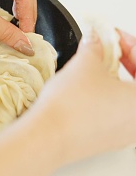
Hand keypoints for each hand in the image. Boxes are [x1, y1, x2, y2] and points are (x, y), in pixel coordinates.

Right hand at [30, 28, 135, 164]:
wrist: (48, 135)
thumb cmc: (72, 105)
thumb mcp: (85, 64)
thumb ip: (94, 47)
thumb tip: (94, 40)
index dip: (128, 43)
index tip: (112, 35)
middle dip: (124, 61)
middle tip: (107, 49)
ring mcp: (126, 133)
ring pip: (127, 99)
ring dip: (115, 80)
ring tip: (95, 67)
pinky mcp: (108, 140)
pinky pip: (115, 113)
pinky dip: (106, 97)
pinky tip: (87, 89)